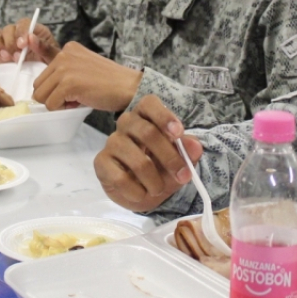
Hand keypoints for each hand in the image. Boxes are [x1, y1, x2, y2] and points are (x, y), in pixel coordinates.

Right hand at [0, 18, 59, 63]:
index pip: (24, 23)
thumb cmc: (51, 64)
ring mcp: (5, 42)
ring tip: (5, 57)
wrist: (45, 78)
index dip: (21, 32)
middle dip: (10, 43)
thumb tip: (31, 38)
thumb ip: (45, 48)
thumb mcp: (54, 57)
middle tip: (16, 57)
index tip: (22, 45)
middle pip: (8, 29)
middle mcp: (18, 33)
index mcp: (34, 30)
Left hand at [32, 42, 143, 111]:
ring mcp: (64, 69)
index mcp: (67, 49)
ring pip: (41, 96)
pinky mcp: (67, 84)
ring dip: (57, 103)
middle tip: (74, 96)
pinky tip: (79, 102)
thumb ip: (64, 69)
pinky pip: (51, 105)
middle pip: (39, 85)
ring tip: (77, 98)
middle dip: (53, 95)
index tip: (61, 89)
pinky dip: (62, 109)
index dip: (50, 86)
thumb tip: (39, 86)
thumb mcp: (83, 67)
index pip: (43, 71)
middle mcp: (63, 55)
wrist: (129, 86)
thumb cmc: (109, 82)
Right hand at [94, 95, 201, 212]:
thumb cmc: (160, 169)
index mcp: (146, 116)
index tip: (178, 134)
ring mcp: (112, 142)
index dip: (164, 116)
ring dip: (154, 181)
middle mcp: (126, 124)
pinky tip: (141, 193)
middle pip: (147, 133)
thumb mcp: (179, 161)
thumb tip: (194, 146)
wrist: (139, 191)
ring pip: (137, 160)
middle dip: (170, 158)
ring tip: (159, 190)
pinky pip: (120, 178)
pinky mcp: (101, 162)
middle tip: (183, 175)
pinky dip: (137, 191)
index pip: (149, 103)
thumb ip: (188, 151)